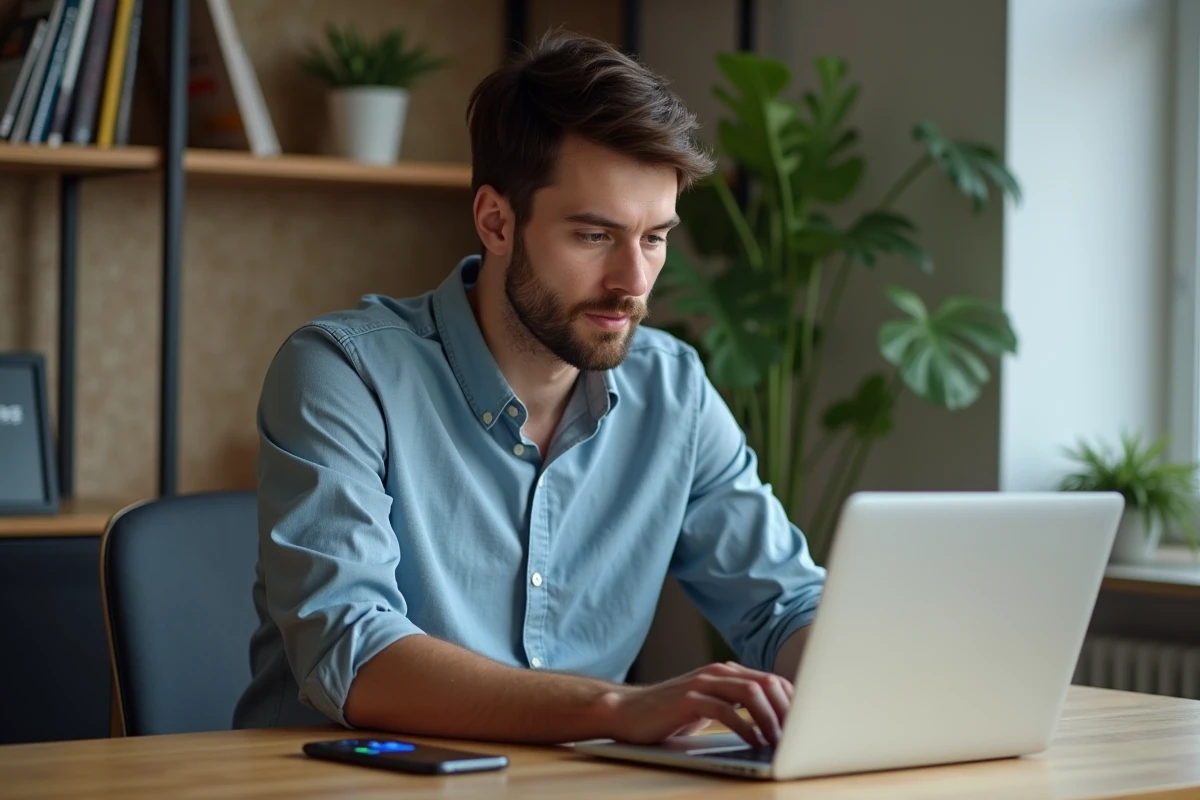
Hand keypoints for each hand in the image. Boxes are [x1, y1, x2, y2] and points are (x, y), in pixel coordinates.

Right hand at [600, 662, 792, 746]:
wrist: (627, 712)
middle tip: (798, 736)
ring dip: (770, 719)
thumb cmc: (671, 714)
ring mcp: (702, 683)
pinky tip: (753, 742)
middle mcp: (717, 672)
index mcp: (726, 672)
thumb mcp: (710, 706)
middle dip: (787, 711)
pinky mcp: (687, 699)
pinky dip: (744, 727)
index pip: (772, 680)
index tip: (806, 726)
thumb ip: (738, 706)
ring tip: (779, 742)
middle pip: (767, 683)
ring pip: (750, 693)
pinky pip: (725, 710)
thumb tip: (776, 724)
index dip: (793, 703)